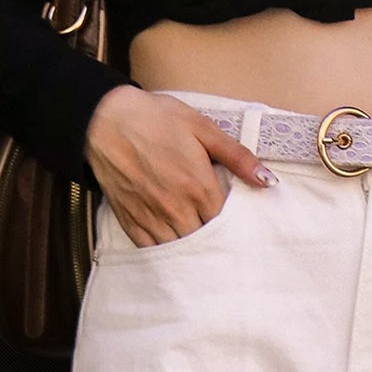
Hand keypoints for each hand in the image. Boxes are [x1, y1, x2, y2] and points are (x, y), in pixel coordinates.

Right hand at [85, 86, 275, 245]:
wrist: (104, 119)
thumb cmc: (155, 118)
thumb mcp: (202, 128)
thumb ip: (237, 156)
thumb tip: (267, 180)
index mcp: (199, 186)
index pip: (225, 222)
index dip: (232, 225)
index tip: (236, 224)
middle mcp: (177, 208)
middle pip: (205, 240)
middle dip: (214, 240)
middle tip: (221, 239)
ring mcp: (152, 218)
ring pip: (181, 249)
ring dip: (192, 249)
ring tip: (201, 247)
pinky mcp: (131, 221)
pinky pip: (153, 250)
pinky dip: (165, 252)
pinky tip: (174, 247)